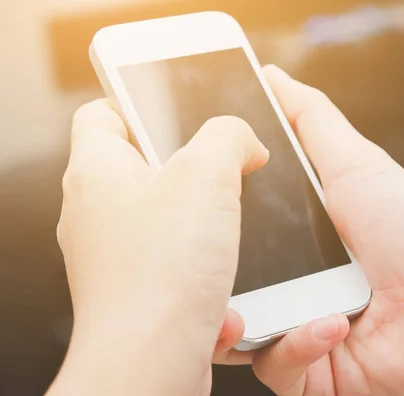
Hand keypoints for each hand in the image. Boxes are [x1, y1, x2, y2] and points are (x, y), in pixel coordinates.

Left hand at [47, 100, 268, 395]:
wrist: (152, 365)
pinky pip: (177, 262)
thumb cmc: (160, 278)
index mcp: (97, 172)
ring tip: (229, 225)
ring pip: (166, 218)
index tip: (177, 107)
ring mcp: (116, 256)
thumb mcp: (208, 175)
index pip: (102, 113)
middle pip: (144, 166)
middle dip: (191, 168)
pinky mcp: (140, 290)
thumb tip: (242, 140)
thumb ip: (229, 135)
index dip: (139, 102)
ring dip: (205, 222)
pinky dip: (204, 264)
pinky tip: (222, 273)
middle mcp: (97, 214)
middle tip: (223, 170)